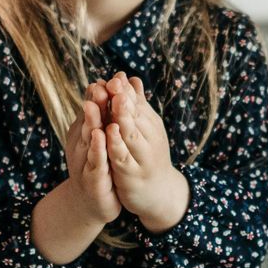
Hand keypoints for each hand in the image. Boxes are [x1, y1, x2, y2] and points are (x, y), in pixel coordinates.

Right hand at [65, 86, 121, 223]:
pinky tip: (100, 136)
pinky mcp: (92, 178)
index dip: (98, 93)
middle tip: (98, 84)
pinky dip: (96, 148)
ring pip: (88, 138)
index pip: (93, 109)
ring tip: (93, 105)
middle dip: (94, 102)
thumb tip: (107, 86)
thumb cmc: (99, 167)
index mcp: (86, 132)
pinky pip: (94, 161)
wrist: (93, 203)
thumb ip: (104, 116)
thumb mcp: (102, 139)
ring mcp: (85, 161)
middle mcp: (82, 144)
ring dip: (90, 121)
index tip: (107, 77)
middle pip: (88, 119)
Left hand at [101, 73, 188, 231]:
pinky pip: (123, 156)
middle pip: (134, 115)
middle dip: (123, 98)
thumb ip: (136, 105)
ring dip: (122, 117)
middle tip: (114, 82)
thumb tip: (131, 77)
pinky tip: (109, 132)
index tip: (116, 75)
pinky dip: (117, 143)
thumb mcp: (143, 129)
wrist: (158, 191)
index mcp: (149, 124)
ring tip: (115, 102)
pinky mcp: (132, 173)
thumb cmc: (147, 155)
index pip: (137, 103)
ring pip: (131, 133)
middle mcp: (149, 137)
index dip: (126, 90)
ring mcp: (141, 155)